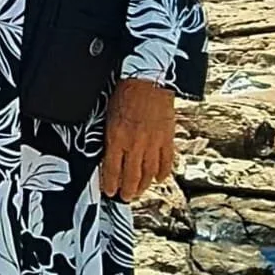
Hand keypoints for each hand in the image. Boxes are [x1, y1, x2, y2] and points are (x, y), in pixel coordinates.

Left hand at [100, 78, 174, 201]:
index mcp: (117, 138)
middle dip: (127, 190)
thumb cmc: (126, 90)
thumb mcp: (109, 114)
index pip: (112, 169)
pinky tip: (159, 178)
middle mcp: (135, 144)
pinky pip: (166, 162)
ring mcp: (153, 143)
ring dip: (143, 185)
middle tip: (125, 197)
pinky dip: (163, 172)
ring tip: (139, 191)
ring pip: (148, 173)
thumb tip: (108, 152)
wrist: (149, 78)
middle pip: (131, 176)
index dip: (110, 184)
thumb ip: (109, 136)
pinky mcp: (167, 138)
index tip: (109, 191)